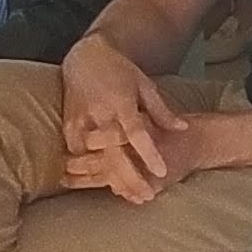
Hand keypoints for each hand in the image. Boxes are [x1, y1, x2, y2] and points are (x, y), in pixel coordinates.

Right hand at [57, 34, 184, 202]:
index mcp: (121, 102)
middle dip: (131, 177)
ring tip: (129, 194)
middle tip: (148, 194)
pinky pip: (77, 153)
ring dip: (111, 178)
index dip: (149, 153)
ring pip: (94, 158)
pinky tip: (103, 181)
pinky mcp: (68, 124)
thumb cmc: (119, 70)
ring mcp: (80, 120)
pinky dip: (89, 167)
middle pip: (114, 153)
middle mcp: (100, 113)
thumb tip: (183, 128)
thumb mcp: (144, 85)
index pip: (137, 133)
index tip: (162, 171)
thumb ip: (161, 110)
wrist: (85, 56)